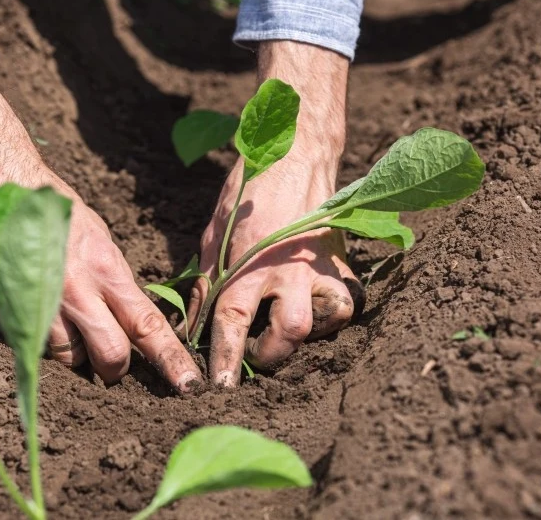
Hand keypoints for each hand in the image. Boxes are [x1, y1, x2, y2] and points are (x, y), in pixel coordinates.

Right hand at [0, 62, 201, 391]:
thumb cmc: (56, 214)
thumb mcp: (101, 241)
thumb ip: (114, 283)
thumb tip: (130, 317)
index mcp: (106, 271)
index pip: (147, 326)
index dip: (171, 360)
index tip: (189, 385)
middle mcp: (76, 293)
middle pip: (110, 357)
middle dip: (113, 367)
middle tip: (108, 359)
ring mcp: (40, 307)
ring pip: (69, 358)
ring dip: (72, 350)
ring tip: (63, 317)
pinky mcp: (9, 314)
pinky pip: (34, 345)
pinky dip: (41, 337)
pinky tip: (36, 308)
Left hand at [188, 41, 363, 385]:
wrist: (295, 154)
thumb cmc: (248, 193)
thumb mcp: (213, 234)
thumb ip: (204, 282)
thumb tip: (192, 325)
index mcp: (248, 261)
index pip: (233, 321)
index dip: (226, 359)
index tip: (220, 386)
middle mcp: (287, 269)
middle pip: (289, 332)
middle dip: (271, 355)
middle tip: (255, 352)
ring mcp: (320, 266)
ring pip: (326, 321)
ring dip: (305, 335)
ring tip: (285, 327)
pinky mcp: (341, 261)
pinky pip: (348, 301)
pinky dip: (333, 312)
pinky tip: (315, 306)